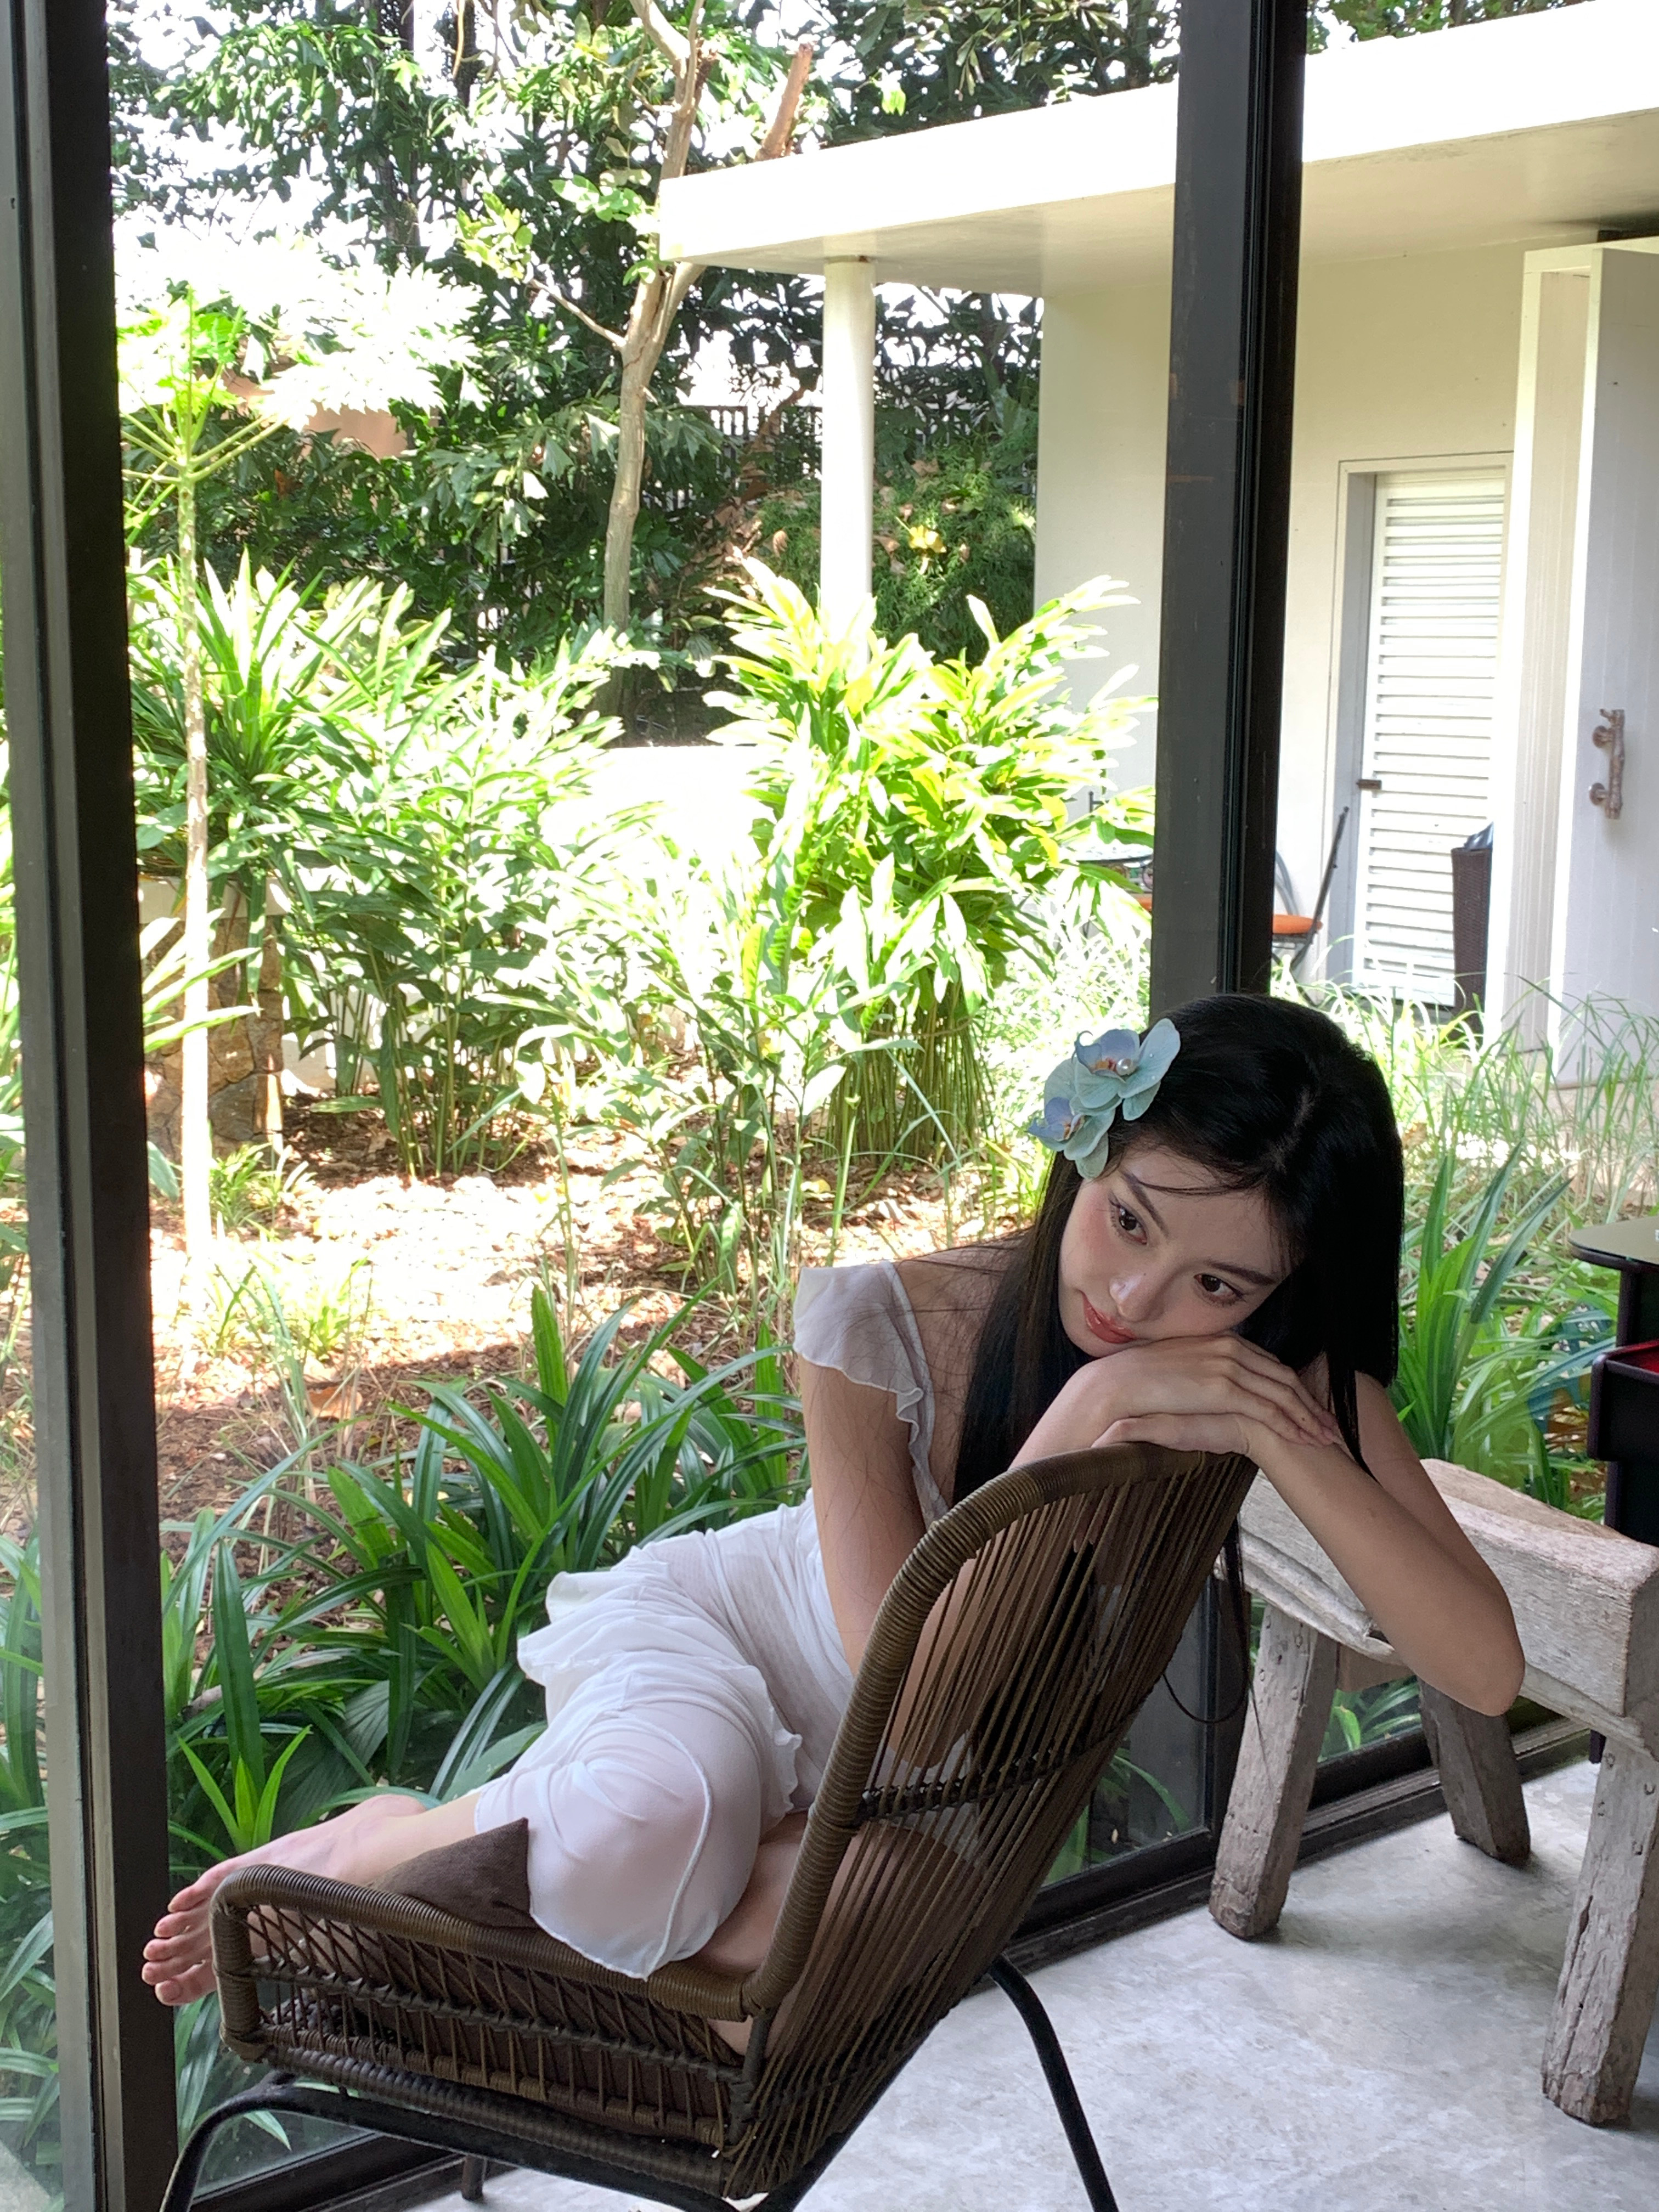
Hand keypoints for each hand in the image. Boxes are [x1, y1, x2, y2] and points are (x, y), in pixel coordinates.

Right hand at [1015, 1335, 1343, 1466]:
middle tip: (1331, 1426)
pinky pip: (1266, 1407)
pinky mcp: (1222, 1387)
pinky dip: (1288, 1423)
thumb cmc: (1139, 1385)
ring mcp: (1228, 1365)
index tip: (1311, 1407)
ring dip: (1307, 1416)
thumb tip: (1216, 1396)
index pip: (1270, 1365)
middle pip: (1284, 1376)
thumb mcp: (1179, 1371)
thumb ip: (1204, 1375)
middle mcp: (1230, 1347)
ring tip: (1326, 1438)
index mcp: (1220, 1340)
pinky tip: (1302, 1439)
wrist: (1113, 1387)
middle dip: (1311, 1403)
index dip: (1295, 1387)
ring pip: (1282, 1392)